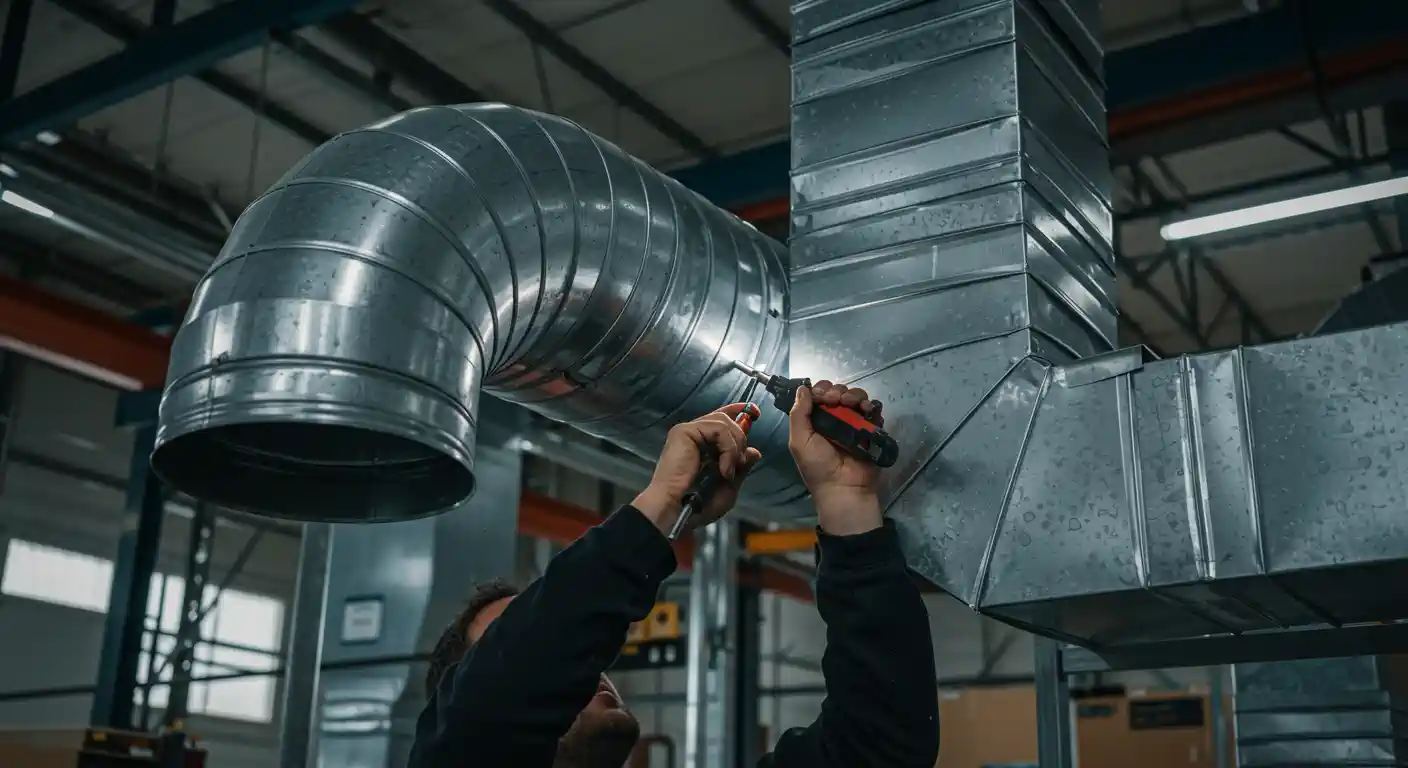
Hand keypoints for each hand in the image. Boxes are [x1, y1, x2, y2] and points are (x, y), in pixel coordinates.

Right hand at [632, 403, 762, 536]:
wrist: (679, 511)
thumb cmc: (699, 506)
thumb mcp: (728, 487)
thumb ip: (741, 468)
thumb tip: (754, 451)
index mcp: (702, 445)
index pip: (721, 419)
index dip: (738, 411)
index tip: (756, 413)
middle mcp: (694, 435)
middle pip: (726, 419)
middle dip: (740, 440)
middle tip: (738, 465)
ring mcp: (688, 431)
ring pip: (724, 422)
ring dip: (734, 448)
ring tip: (727, 471)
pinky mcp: (684, 431)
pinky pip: (717, 428)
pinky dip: (727, 448)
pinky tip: (723, 468)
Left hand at [788, 382, 884, 534]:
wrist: (844, 488)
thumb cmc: (818, 466)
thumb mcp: (799, 441)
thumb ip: (798, 414)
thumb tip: (802, 388)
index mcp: (815, 421)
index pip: (818, 394)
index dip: (820, 389)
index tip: (821, 396)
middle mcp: (834, 419)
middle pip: (838, 392)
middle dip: (837, 391)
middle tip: (835, 401)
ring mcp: (854, 423)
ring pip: (856, 397)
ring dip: (853, 395)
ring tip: (851, 405)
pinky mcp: (870, 429)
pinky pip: (873, 410)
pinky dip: (870, 405)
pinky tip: (866, 410)